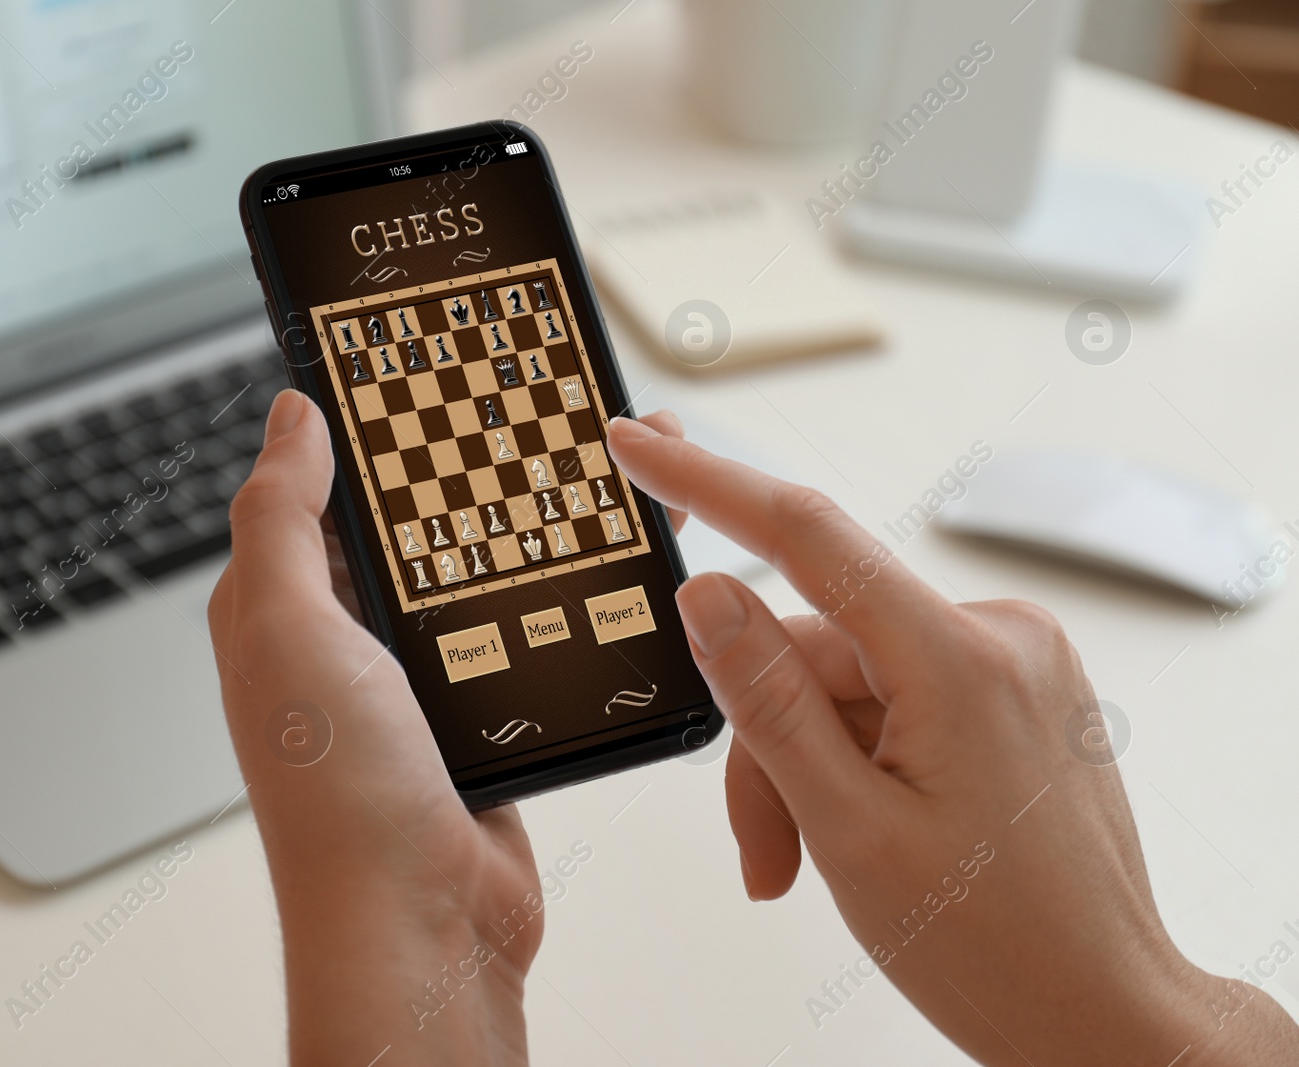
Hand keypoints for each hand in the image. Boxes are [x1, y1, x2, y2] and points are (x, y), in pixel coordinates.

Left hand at [208, 392, 684, 1065]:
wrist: (424, 922)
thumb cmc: (339, 795)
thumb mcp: (287, 627)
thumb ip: (282, 518)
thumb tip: (290, 415)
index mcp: (277, 614)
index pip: (304, 496)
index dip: (343, 434)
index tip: (395, 371)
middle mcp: (337, 648)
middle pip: (392, 535)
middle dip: (437, 482)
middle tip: (497, 416)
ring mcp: (407, 688)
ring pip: (456, 584)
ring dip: (491, 548)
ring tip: (542, 483)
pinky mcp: (472, 722)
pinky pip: (503, 642)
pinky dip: (529, 613)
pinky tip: (561, 582)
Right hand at [607, 417, 1298, 1066]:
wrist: (1102, 1014)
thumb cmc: (999, 948)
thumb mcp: (849, 830)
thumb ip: (769, 703)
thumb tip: (709, 593)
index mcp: (961, 660)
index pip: (807, 535)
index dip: (707, 483)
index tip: (637, 444)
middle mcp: (995, 636)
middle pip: (813, 647)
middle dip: (768, 742)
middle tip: (765, 847)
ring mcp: (1008, 661)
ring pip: (844, 681)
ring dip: (807, 767)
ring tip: (806, 860)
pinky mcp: (1005, 688)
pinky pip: (889, 694)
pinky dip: (852, 756)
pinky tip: (859, 829)